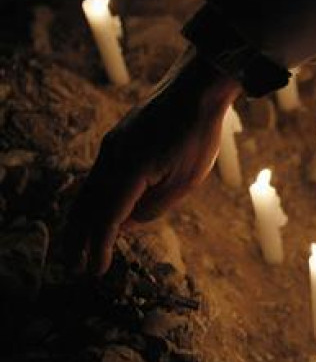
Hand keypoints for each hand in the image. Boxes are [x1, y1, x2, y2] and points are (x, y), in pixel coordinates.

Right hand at [65, 48, 240, 274]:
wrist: (195, 90)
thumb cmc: (197, 136)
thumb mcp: (185, 181)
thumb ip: (155, 206)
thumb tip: (127, 223)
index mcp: (130, 171)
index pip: (108, 218)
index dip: (99, 247)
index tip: (94, 271)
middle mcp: (112, 158)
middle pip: (88, 206)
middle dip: (79, 237)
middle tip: (72, 264)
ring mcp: (112, 147)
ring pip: (89, 189)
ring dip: (82, 218)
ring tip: (76, 242)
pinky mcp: (117, 140)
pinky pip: (99, 176)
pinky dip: (94, 198)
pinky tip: (97, 209)